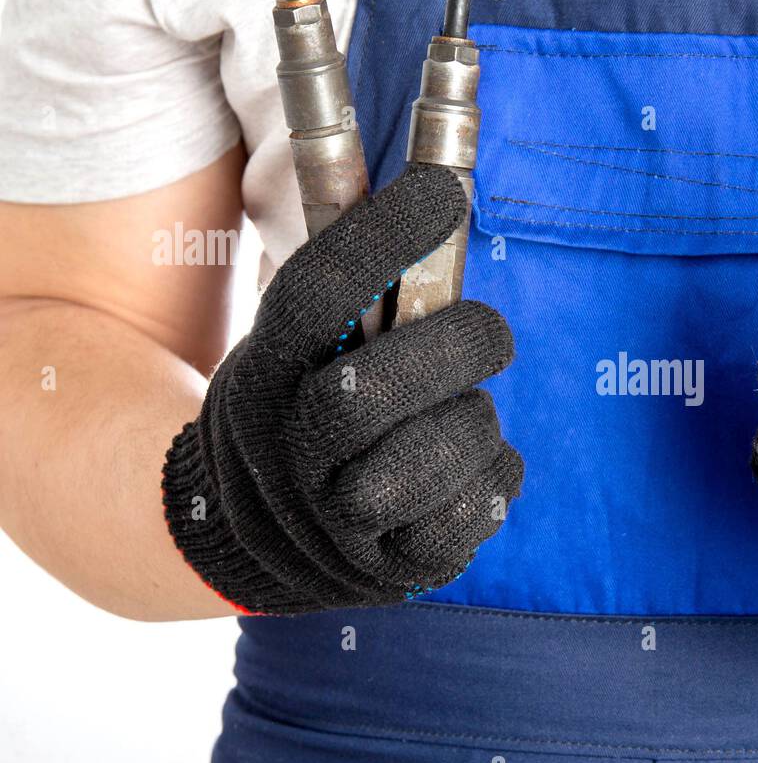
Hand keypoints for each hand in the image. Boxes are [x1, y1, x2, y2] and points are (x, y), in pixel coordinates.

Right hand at [162, 164, 522, 614]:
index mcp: (261, 376)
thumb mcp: (299, 354)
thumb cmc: (307, 415)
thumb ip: (359, 294)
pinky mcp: (389, 570)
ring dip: (472, 423)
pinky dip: (493, 481)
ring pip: (424, 462)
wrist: (259, 543)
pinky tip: (477, 469)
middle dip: (452, 349)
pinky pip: (467, 518)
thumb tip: (445, 193)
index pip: (312, 297)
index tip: (444, 192)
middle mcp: (284, 453)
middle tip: (492, 333)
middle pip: (365, 395)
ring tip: (468, 416)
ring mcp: (332, 523)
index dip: (380, 239)